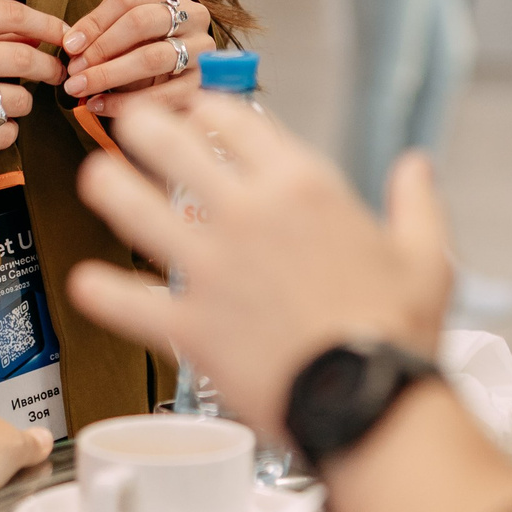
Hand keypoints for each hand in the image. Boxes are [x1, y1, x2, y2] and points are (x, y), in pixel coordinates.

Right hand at [0, 0, 67, 150]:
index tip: (64, 33)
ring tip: (14, 100)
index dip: (46, 23)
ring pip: (16, 101)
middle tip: (56, 72)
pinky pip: (1, 135)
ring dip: (26, 102)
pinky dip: (10, 131)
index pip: (10, 15)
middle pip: (21, 60)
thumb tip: (36, 37)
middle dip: (49, 67)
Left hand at [60, 0, 213, 119]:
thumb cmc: (145, 44)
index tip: (70, 46)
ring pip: (153, 57)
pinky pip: (162, 94)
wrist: (180, 71)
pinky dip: (126, 103)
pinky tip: (99, 105)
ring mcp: (201, 48)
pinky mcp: (202, 82)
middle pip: (142, 22)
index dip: (94, 22)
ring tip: (81, 88)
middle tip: (74, 70)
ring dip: (110, 74)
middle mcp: (193, 14)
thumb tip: (72, 45)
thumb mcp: (123, 28)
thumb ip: (100, 30)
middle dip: (102, 48)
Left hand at [66, 96, 452, 433]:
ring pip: (134, 207)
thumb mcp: (425, 256)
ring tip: (96, 178)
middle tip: (132, 123)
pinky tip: (86, 283)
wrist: (368, 402)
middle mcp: (246, 213)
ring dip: (109, 187)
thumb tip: (417, 167)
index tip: (197, 112)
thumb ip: (417, 204)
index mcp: (302, 185)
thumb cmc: (397, 332)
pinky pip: (128, 302)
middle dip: (144, 126)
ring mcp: (210, 267)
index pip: (235, 120)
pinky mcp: (188, 323)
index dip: (208, 109)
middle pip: (171, 145)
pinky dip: (103, 292)